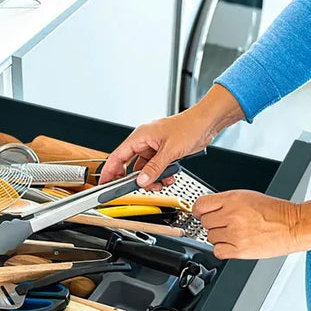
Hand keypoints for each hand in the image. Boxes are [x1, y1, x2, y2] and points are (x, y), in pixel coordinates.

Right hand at [99, 85, 244, 188]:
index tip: (104, 183)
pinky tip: (169, 176)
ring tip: (161, 182)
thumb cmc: (189, 126)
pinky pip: (155, 168)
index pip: (117, 156)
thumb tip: (142, 180)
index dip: (109, 171)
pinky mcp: (163, 153)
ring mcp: (153, 148)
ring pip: (144, 169)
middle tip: (138, 188)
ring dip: (152, 179)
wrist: (207, 122)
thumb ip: (154, 168)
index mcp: (140, 137)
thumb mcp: (170, 151)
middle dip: (135, 179)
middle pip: (129, 165)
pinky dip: (160, 175)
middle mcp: (144, 142)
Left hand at [193, 190, 310, 259]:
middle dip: (214, 223)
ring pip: (210, 237)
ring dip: (219, 236)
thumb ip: (224, 202)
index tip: (201, 213)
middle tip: (226, 223)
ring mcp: (235, 234)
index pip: (200, 205)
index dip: (199, 210)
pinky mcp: (239, 250)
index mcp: (232, 199)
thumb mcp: (246, 197)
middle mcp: (231, 215)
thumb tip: (205, 209)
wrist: (294, 226)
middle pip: (204, 222)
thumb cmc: (274, 211)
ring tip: (235, 233)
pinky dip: (223, 249)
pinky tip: (232, 244)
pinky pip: (217, 251)